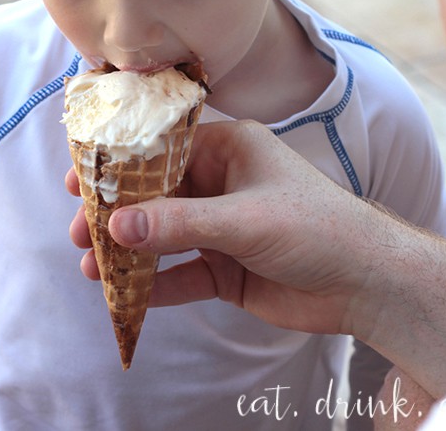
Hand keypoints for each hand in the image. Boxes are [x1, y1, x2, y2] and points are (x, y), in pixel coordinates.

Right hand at [67, 120, 401, 336]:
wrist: (365, 283)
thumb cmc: (316, 228)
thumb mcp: (243, 219)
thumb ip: (179, 224)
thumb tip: (117, 227)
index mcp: (231, 150)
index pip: (163, 148)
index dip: (120, 163)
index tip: (81, 177)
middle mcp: (223, 184)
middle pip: (155, 195)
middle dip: (117, 213)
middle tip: (79, 229)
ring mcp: (224, 228)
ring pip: (164, 237)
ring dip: (129, 252)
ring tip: (91, 267)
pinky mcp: (228, 269)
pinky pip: (182, 274)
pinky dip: (155, 285)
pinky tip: (126, 296)